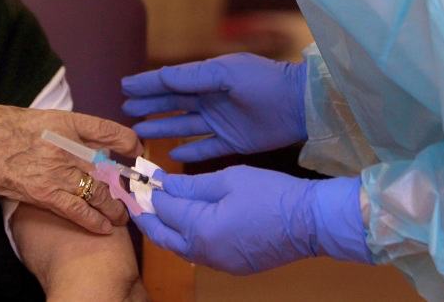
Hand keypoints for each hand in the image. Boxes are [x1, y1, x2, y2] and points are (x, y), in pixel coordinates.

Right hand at [0, 105, 142, 233]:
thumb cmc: (12, 129)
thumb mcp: (47, 119)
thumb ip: (72, 131)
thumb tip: (93, 143)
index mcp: (69, 124)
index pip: (108, 130)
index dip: (128, 141)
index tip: (135, 149)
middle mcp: (69, 147)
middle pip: (108, 168)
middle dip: (124, 185)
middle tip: (132, 194)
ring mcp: (59, 172)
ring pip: (99, 193)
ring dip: (114, 208)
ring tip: (121, 215)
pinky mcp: (48, 194)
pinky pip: (79, 211)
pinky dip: (95, 221)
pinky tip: (105, 227)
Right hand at [122, 53, 307, 160]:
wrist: (299, 105)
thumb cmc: (263, 82)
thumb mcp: (226, 72)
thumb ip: (193, 76)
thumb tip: (161, 77)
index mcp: (208, 79)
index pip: (170, 81)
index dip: (147, 84)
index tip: (124, 86)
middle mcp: (210, 100)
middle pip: (172, 104)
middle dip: (149, 105)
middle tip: (125, 109)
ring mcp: (220, 122)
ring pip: (183, 126)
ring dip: (162, 127)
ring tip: (139, 130)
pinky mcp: (232, 142)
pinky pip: (204, 148)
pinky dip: (189, 151)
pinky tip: (172, 153)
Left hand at [134, 166, 371, 275]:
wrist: (311, 222)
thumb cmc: (271, 193)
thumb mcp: (228, 180)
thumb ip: (191, 186)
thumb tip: (161, 184)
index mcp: (200, 228)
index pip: (163, 208)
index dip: (146, 191)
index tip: (133, 176)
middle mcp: (204, 252)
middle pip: (162, 235)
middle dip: (145, 215)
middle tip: (132, 197)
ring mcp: (218, 263)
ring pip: (178, 246)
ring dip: (163, 227)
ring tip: (153, 206)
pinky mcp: (232, 267)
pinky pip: (198, 252)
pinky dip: (184, 236)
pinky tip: (183, 221)